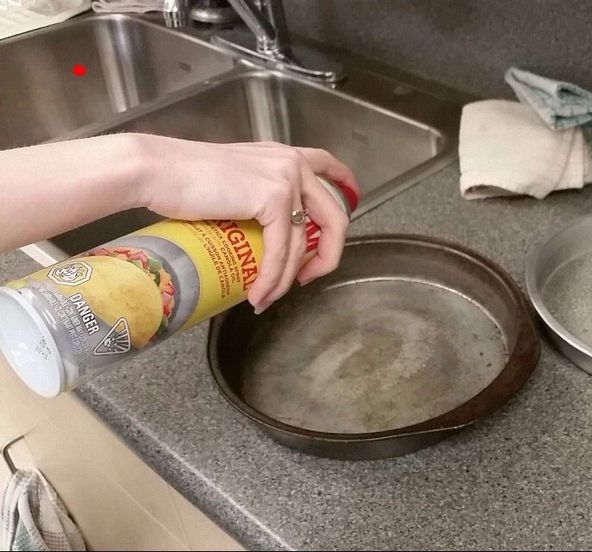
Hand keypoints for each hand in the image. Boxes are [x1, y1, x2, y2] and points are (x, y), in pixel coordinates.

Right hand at [132, 134, 359, 312]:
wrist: (155, 170)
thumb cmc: (180, 177)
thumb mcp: (231, 179)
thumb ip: (255, 193)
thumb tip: (262, 228)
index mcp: (282, 155)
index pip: (327, 165)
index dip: (346, 186)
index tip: (352, 201)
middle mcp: (292, 163)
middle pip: (334, 215)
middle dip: (327, 255)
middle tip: (308, 277)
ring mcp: (286, 179)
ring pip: (304, 242)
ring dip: (287, 278)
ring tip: (268, 297)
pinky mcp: (273, 199)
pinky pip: (282, 250)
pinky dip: (272, 278)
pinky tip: (260, 294)